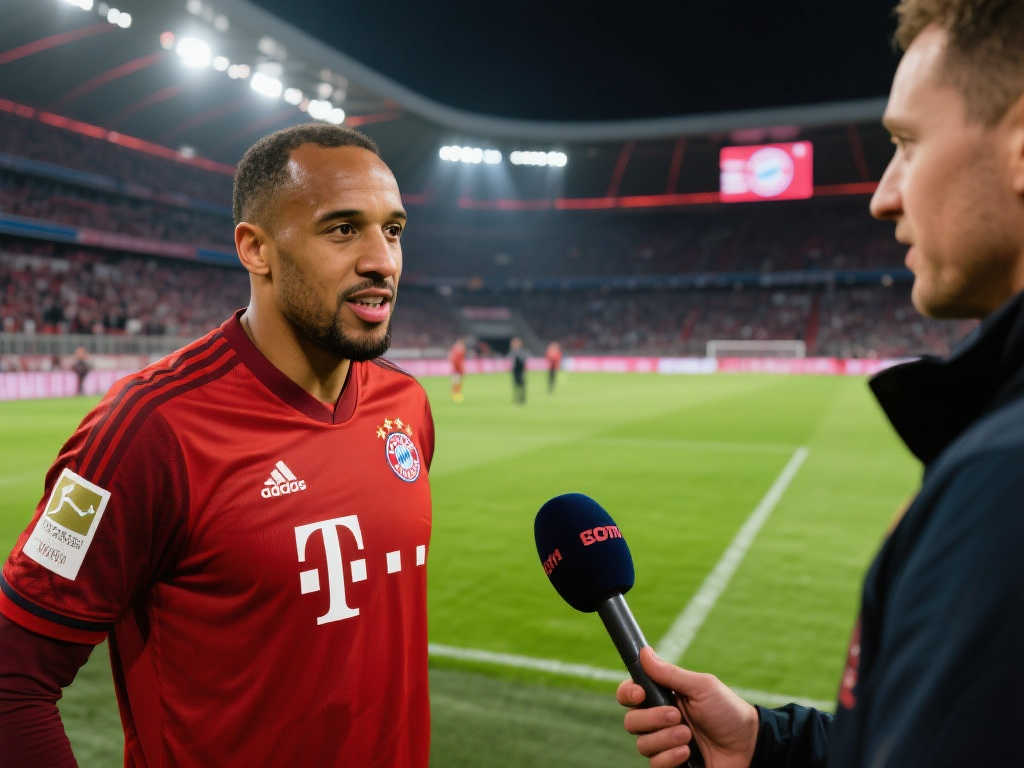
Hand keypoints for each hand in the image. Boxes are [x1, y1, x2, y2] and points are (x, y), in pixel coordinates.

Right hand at [617, 647, 758, 767]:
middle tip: (677, 716)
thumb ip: (670, 673)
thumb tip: (644, 652)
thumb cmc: (728, 712)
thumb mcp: (701, 687)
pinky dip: (670, 757)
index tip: (640, 694)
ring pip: (642, 744)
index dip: (627, 693)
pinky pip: (654, 764)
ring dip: (665, 739)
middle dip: (652, 719)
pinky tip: (688, 753)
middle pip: (631, 722)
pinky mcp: (671, 764)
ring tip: (689, 736)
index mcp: (663, 697)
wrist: (748, 746)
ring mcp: (664, 744)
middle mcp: (659, 721)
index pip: (629, 694)